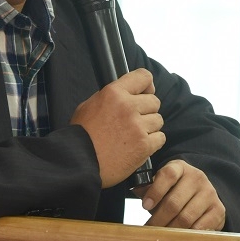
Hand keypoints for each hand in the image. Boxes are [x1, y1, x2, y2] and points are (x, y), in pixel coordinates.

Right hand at [70, 68, 165, 187]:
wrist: (79, 163)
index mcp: (114, 93)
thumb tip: (125, 94)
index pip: (144, 77)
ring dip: (149, 128)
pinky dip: (152, 143)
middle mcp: (128, 107)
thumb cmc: (80, 137)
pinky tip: (138, 146)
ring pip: (158, 120)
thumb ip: (110, 97)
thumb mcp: (88, 106)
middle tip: (134, 121)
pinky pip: (160, 138)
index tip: (146, 93)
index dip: (147, 85)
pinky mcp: (144, 145)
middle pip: (154, 102)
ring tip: (133, 136)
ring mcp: (138, 127)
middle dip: (146, 111)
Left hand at [134, 160, 224, 229]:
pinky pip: (200, 227)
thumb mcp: (161, 185)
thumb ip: (148, 188)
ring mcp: (210, 193)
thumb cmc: (174, 192)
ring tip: (161, 236)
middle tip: (149, 230)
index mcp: (180, 167)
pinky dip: (187, 235)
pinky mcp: (218, 209)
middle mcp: (197, 177)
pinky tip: (178, 238)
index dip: (155, 191)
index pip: (168, 175)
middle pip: (174, 202)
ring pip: (186, 217)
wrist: (202, 196)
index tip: (145, 206)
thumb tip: (136, 190)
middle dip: (158, 219)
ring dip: (171, 229)